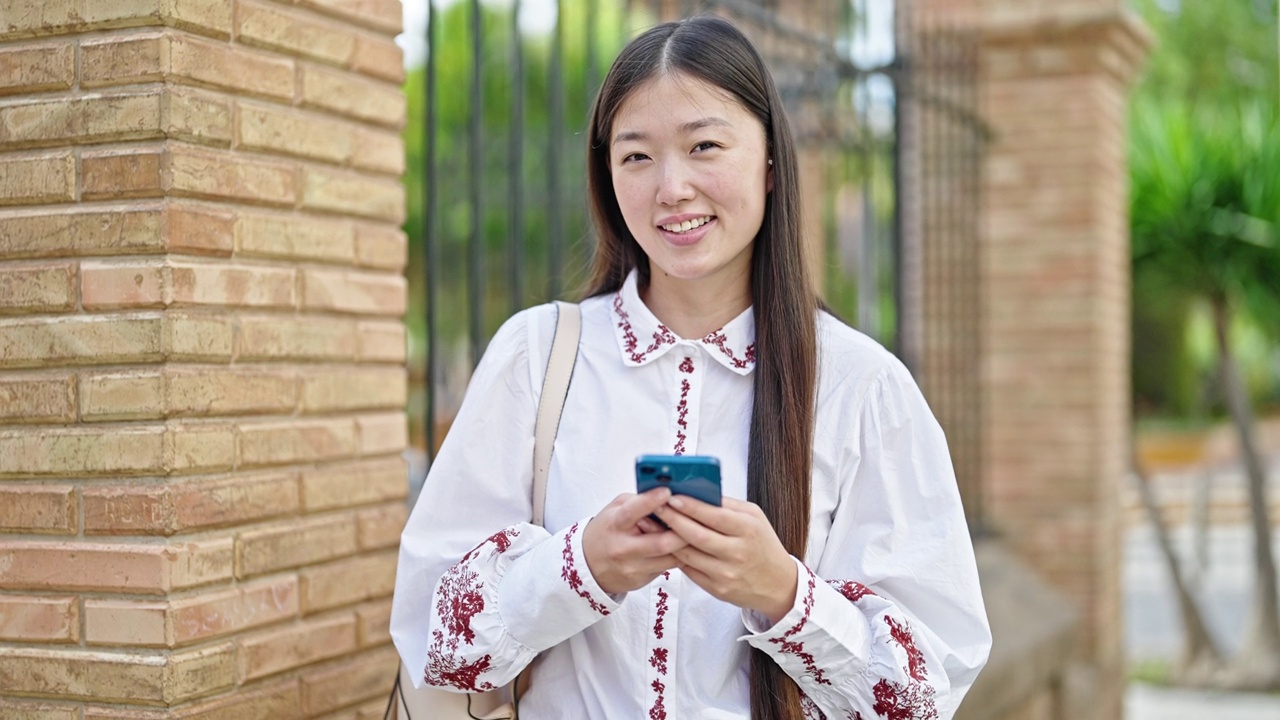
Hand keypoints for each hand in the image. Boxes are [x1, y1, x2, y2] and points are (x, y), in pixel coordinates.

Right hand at [582, 489, 689, 594]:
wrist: (589, 565)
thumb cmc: (607, 531)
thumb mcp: (616, 509)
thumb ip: (639, 501)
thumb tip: (667, 495)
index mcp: (615, 524)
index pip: (633, 511)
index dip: (651, 501)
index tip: (667, 491)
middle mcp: (623, 548)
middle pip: (661, 542)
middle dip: (683, 530)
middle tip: (697, 518)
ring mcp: (633, 567)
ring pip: (670, 558)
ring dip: (685, 545)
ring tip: (694, 531)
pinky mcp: (642, 580)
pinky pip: (668, 568)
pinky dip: (679, 556)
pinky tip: (684, 547)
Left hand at [654, 496, 797, 624]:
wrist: (778, 584)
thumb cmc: (763, 544)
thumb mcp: (755, 518)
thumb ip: (728, 505)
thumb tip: (697, 492)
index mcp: (748, 529)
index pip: (715, 515)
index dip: (691, 506)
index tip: (671, 496)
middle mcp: (738, 552)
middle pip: (697, 535)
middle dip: (673, 519)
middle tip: (656, 507)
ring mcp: (727, 573)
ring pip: (688, 554)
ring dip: (667, 538)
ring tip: (654, 524)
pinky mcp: (717, 589)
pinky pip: (690, 570)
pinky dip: (675, 555)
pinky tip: (663, 544)